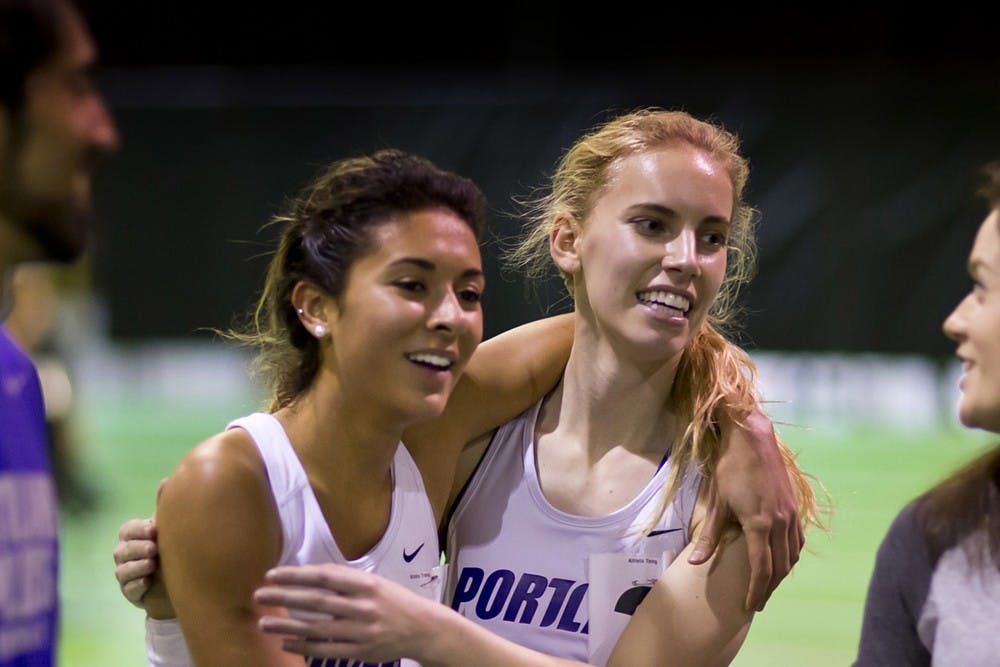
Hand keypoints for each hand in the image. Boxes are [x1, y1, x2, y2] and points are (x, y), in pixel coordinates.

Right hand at [112, 480, 175, 618]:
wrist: (182, 580)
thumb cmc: (174, 547)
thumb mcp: (171, 527)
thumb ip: (165, 506)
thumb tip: (166, 481)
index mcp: (134, 536)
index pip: (127, 529)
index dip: (139, 530)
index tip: (155, 529)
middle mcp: (125, 555)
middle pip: (122, 550)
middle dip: (137, 548)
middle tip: (154, 548)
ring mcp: (126, 575)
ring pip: (122, 570)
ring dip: (136, 566)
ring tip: (152, 563)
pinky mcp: (131, 593)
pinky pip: (128, 589)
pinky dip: (137, 585)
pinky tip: (148, 582)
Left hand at [254, 564, 437, 663]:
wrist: (423, 629)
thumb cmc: (395, 601)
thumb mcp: (375, 583)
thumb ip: (346, 581)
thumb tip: (309, 575)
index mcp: (366, 585)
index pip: (324, 577)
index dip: (296, 575)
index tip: (272, 575)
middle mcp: (362, 607)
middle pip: (315, 601)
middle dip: (284, 598)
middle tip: (259, 595)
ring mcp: (360, 632)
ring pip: (316, 628)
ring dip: (286, 625)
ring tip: (263, 622)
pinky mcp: (359, 652)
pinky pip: (325, 650)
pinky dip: (303, 646)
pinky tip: (286, 642)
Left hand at [687, 410, 802, 611]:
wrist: (752, 438)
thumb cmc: (731, 469)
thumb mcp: (717, 503)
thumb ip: (709, 536)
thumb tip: (695, 562)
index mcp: (761, 525)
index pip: (762, 569)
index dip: (756, 591)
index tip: (750, 606)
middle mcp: (781, 523)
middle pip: (780, 567)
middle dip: (769, 588)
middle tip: (758, 603)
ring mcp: (791, 514)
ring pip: (792, 555)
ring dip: (781, 574)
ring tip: (768, 586)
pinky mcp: (795, 506)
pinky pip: (798, 540)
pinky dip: (791, 555)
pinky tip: (783, 559)